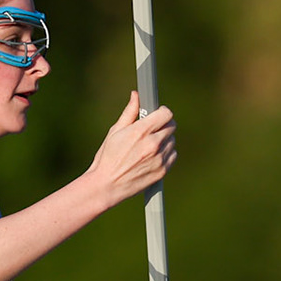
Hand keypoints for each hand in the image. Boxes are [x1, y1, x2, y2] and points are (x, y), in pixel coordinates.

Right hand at [84, 92, 175, 208]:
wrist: (107, 185)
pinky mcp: (162, 171)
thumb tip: (136, 95)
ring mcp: (159, 159)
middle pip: (172, 126)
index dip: (162, 111)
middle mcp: (153, 144)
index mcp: (140, 131)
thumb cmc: (107, 158)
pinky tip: (153, 155)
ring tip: (149, 144)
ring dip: (165, 139)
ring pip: (172, 140)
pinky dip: (166, 153)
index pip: (166, 113)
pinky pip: (172, 155)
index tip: (158, 113)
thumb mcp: (115, 132)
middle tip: (153, 128)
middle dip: (164, 124)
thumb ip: (129, 112)